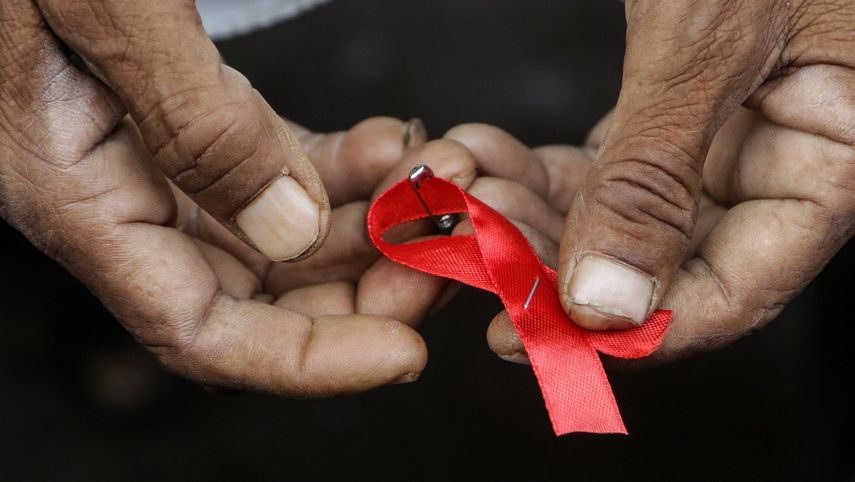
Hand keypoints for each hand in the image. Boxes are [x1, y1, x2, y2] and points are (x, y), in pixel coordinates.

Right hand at [0, 0, 565, 390]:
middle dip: (363, 287)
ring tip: (436, 179)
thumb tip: (290, 231)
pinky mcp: (199, 121)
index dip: (306, 362)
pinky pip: (282, 171)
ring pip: (284, 237)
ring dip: (369, 221)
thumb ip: (196, 124)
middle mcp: (123, 199)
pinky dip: (343, 168)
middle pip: (259, 297)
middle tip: (444, 247)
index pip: (199, 332)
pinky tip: (390, 146)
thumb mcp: (108, 11)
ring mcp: (163, 164)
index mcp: (79, 198)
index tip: (403, 350)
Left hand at [485, 97, 853, 362]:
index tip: (541, 336)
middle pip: (666, 267)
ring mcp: (725, 143)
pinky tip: (495, 165)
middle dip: (564, 273)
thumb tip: (613, 300)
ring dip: (541, 220)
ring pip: (621, 222)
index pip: (734, 294)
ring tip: (479, 205)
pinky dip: (546, 173)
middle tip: (489, 266)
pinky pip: (605, 170)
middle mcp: (780, 165)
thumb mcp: (704, 45)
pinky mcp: (675, 117)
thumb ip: (656, 175)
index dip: (632, 333)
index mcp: (830, 161)